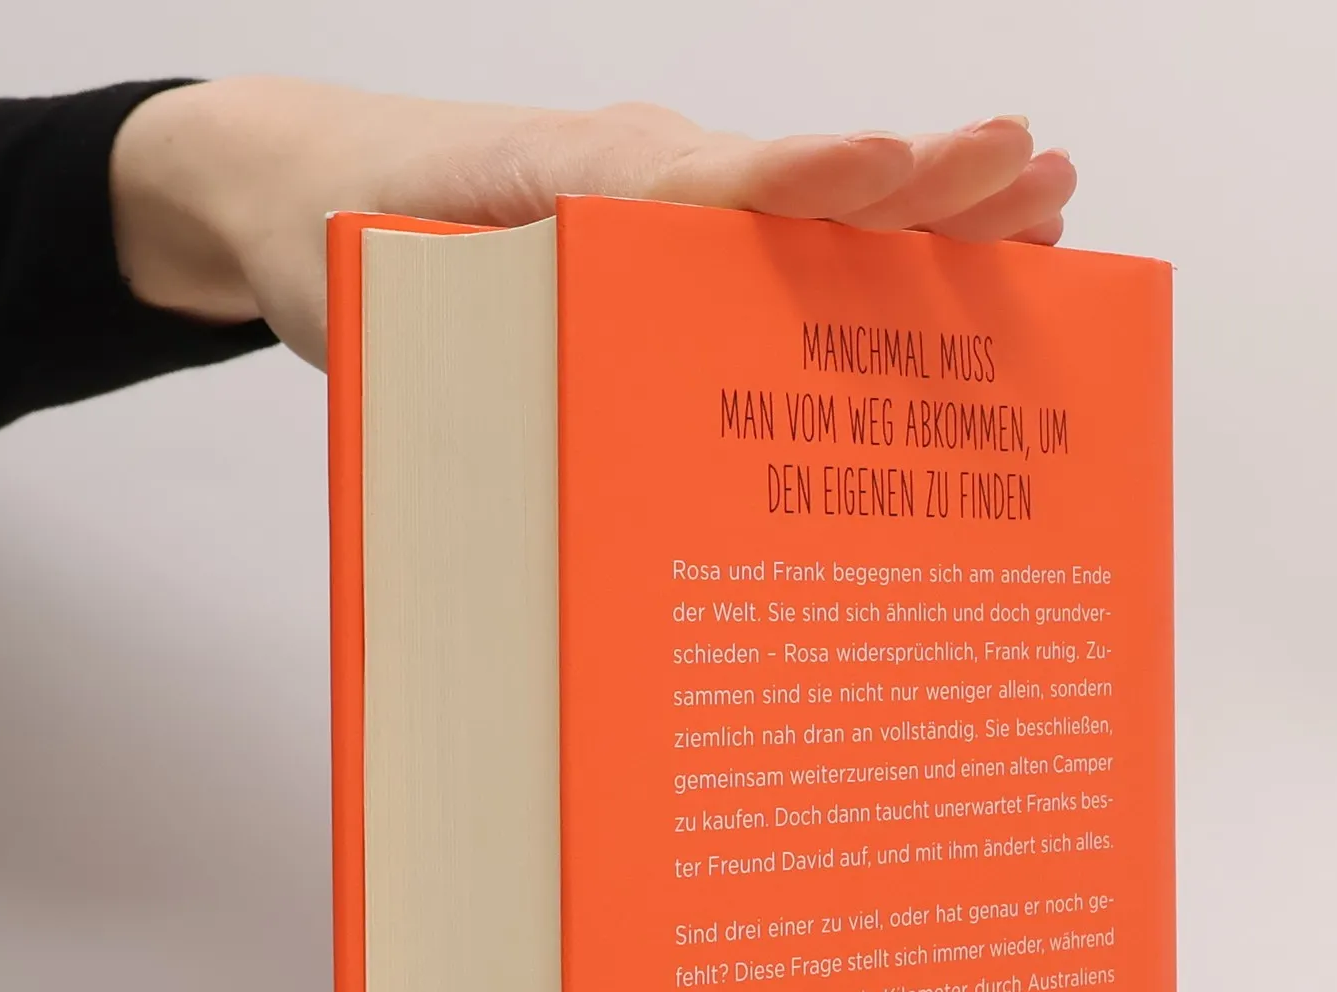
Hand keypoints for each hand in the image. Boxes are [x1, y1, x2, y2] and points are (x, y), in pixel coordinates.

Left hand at [111, 79, 1076, 366]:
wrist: (296, 182)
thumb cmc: (339, 242)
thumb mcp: (390, 308)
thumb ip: (474, 360)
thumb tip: (564, 476)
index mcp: (578, 181)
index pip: (712, 184)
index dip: (805, 184)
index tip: (890, 169)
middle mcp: (645, 180)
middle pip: (803, 184)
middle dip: (924, 186)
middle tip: (1037, 176)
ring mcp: (665, 204)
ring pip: (812, 209)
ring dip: (924, 212)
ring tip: (1041, 207)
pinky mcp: (664, 238)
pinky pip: (777, 242)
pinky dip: (866, 250)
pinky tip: (938, 277)